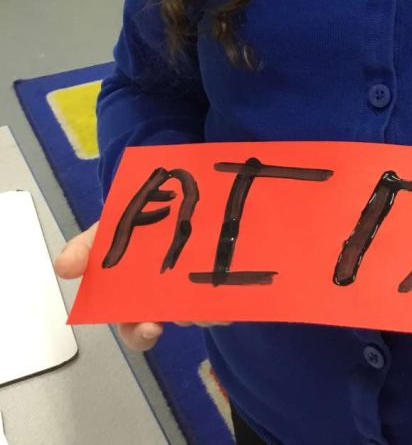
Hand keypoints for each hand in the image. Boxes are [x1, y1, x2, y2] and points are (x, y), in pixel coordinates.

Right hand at [54, 222, 229, 348]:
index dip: (142, 334)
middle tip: (190, 314)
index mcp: (135, 296)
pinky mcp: (218, 273)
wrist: (169, 190)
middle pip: (176, 321)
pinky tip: (236, 286)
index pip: (136, 329)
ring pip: (202, 307)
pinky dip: (230, 290)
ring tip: (213, 295)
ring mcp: (192, 285)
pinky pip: (226, 290)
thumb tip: (61, 267)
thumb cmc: (132, 221)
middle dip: (181, 320)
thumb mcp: (105, 230)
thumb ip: (85, 248)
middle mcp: (164, 297)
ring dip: (208, 305)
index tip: (152, 328)